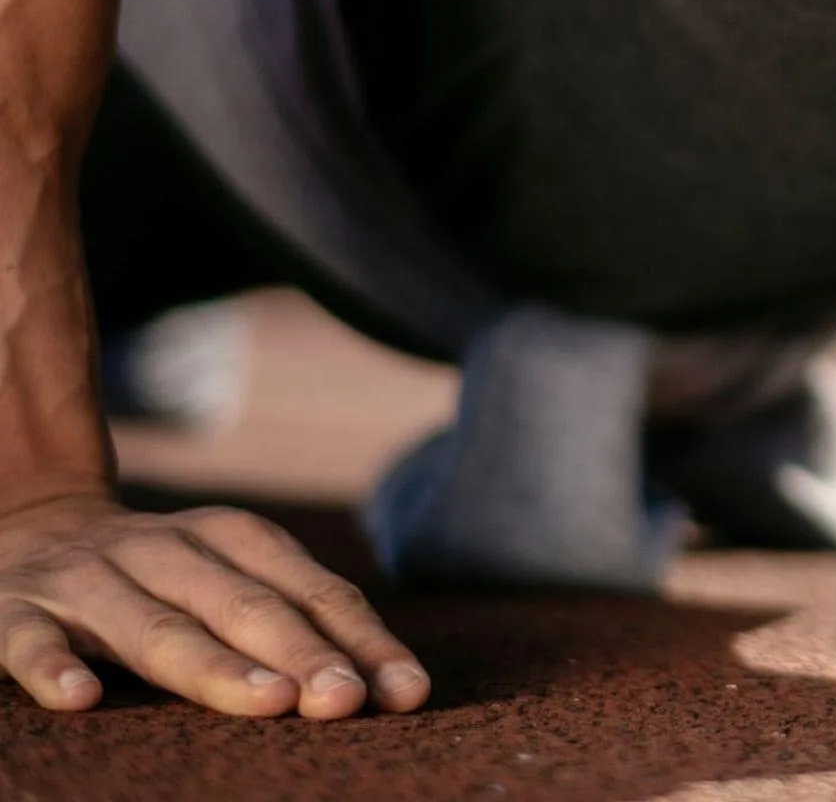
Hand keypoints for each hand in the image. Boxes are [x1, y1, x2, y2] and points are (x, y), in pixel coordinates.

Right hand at [0, 491, 429, 716]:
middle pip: (244, 606)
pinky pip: (31, 640)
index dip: (360, 640)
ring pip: (154, 626)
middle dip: (300, 653)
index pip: (311, 590)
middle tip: (344, 701)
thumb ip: (293, 621)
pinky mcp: (16, 610)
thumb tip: (385, 687)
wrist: (28, 524)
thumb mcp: (227, 578)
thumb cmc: (160, 576)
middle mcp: (166, 548)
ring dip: (211, 664)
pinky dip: (54, 667)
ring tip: (266, 702)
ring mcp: (89, 578)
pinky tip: (80, 700)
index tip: (406, 693)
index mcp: (232, 537)